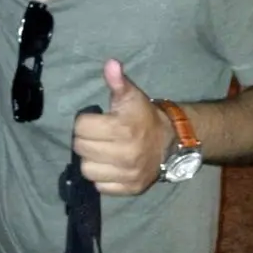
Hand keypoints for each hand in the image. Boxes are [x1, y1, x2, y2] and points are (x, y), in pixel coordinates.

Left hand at [73, 59, 173, 195]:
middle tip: (96, 136)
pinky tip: (108, 165)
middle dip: (85, 140)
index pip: (81, 127)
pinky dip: (101, 177)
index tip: (93, 120)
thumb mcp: (131, 95)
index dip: (84, 122)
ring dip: (91, 160)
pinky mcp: (130, 189)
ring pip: (87, 170)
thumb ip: (117, 81)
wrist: (171, 142)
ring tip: (100, 151)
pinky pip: (100, 186)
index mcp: (122, 129)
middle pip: (81, 148)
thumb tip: (110, 63)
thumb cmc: (144, 116)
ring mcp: (128, 174)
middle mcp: (125, 154)